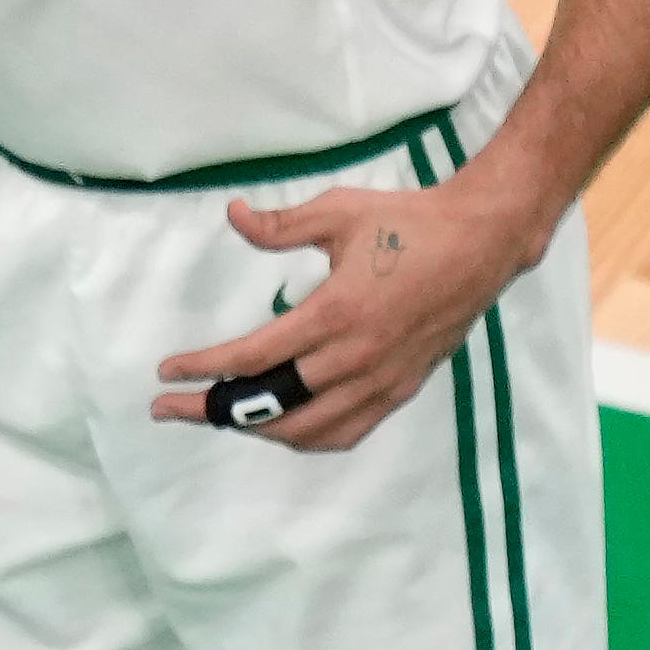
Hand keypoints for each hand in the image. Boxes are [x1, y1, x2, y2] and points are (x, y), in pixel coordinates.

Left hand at [157, 165, 554, 451]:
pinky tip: (282, 428)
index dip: (204, 368)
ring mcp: (383, 378)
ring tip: (218, 416)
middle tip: (168, 408)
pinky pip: (349, 429)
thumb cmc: (409, 222)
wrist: (484, 242)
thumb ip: (281, 225)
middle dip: (213, 410)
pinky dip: (308, 437)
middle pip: (272, 404)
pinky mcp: (403, 387)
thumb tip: (234, 215)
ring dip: (257, 428)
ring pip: (309, 428)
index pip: (254, 357)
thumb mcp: (338, 212)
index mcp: (336, 314)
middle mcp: (358, 357)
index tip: (165, 372)